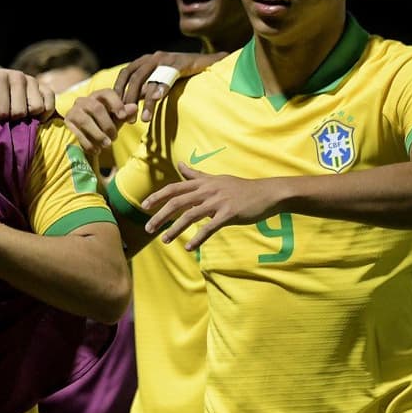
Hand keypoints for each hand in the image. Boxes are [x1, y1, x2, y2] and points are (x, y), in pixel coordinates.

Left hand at [0, 68, 54, 126]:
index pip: (3, 111)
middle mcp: (17, 76)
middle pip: (21, 111)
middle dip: (12, 119)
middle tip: (6, 117)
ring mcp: (33, 80)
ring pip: (37, 108)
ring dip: (28, 117)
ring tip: (17, 115)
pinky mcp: (44, 86)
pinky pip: (51, 103)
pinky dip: (44, 114)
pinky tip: (32, 117)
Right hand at [62, 89, 137, 154]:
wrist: (83, 136)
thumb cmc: (102, 125)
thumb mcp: (116, 119)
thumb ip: (125, 114)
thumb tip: (134, 107)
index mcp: (98, 96)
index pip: (106, 93)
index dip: (116, 103)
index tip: (123, 116)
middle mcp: (83, 101)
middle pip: (96, 108)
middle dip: (107, 124)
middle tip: (114, 138)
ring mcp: (73, 112)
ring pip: (85, 120)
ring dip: (98, 134)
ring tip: (107, 145)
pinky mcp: (66, 124)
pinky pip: (77, 133)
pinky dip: (88, 143)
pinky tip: (96, 150)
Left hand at [113, 51, 224, 121]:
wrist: (205, 62)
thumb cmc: (179, 74)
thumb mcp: (158, 80)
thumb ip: (144, 90)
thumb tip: (127, 107)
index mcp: (145, 60)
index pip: (125, 73)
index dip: (118, 89)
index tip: (115, 107)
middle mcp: (153, 57)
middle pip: (135, 79)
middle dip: (129, 100)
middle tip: (129, 119)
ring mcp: (167, 59)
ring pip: (151, 80)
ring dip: (146, 102)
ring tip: (145, 119)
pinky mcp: (182, 63)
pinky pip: (169, 76)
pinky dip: (162, 88)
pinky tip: (158, 99)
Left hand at [142, 164, 283, 248]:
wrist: (267, 193)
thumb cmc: (240, 188)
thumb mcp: (216, 179)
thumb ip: (196, 175)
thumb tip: (180, 165)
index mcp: (203, 183)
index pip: (174, 188)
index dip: (158, 196)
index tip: (144, 205)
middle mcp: (208, 191)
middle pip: (177, 202)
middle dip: (160, 215)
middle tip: (148, 228)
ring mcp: (218, 202)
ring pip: (190, 216)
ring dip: (175, 229)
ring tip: (164, 240)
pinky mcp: (229, 214)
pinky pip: (210, 227)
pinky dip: (198, 238)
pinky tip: (189, 247)